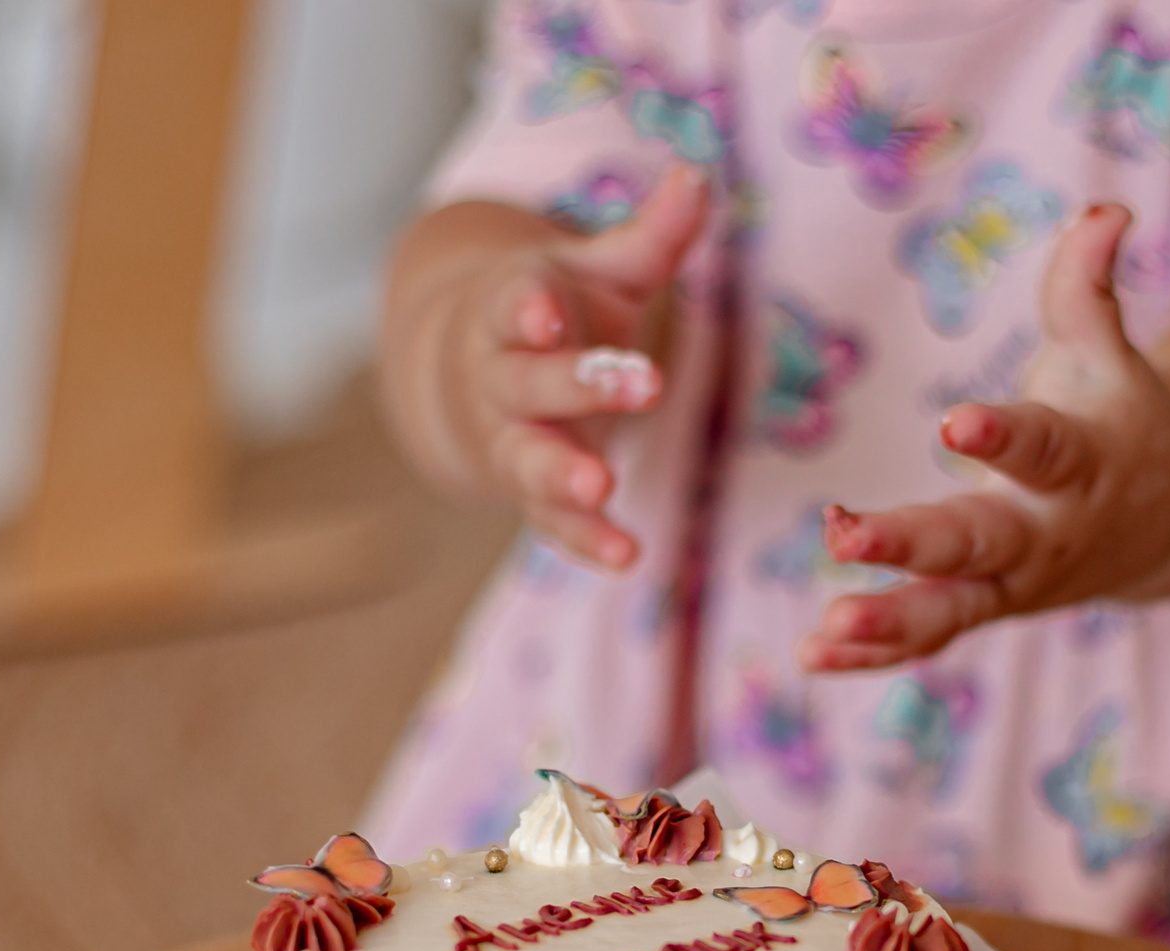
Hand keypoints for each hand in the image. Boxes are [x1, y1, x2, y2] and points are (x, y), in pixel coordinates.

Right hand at [383, 165, 707, 568]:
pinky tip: (628, 555)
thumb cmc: (557, 314)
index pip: (512, 304)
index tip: (546, 313)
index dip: (528, 309)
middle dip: (576, 385)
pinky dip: (585, 540)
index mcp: (512, 310)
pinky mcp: (529, 492)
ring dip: (561, 475)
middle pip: (526, 384)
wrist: (471, 378)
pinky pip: (551, 524)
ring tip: (600, 486)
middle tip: (645, 382)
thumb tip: (697, 177)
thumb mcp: (599, 269)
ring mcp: (511, 440)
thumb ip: (650, 236)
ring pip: (526, 460)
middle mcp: (501, 378)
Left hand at [798, 204, 1169, 671]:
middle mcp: (1045, 532)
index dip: (1000, 437)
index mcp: (1077, 462)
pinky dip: (873, 653)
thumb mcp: (1106, 350)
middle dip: (913, 543)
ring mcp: (1014, 582)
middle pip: (978, 542)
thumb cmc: (1117, 416)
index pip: (1039, 448)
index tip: (954, 423)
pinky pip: (929, 639)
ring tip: (826, 624)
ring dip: (888, 621)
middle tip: (844, 537)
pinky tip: (810, 653)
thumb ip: (1087, 287)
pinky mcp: (986, 608)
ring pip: (951, 609)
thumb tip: (1103, 211)